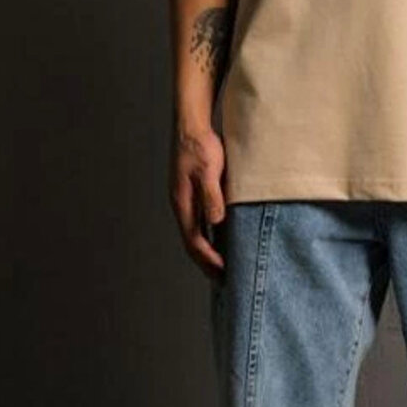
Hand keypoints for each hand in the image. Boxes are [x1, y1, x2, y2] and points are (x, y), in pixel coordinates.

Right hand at [171, 121, 227, 281]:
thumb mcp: (209, 170)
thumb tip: (216, 221)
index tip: (224, 272)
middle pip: (192, 242)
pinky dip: (208, 236)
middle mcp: (182, 206)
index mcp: (183, 204)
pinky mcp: (192, 194)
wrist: (191, 126)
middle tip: (223, 280)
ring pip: (195, 233)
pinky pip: (199, 222)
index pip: (194, 241)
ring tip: (222, 266)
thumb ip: (212, 195)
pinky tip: (220, 239)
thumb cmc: (200, 146)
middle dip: (206, 262)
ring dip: (207, 251)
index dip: (209, 259)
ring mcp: (185, 201)